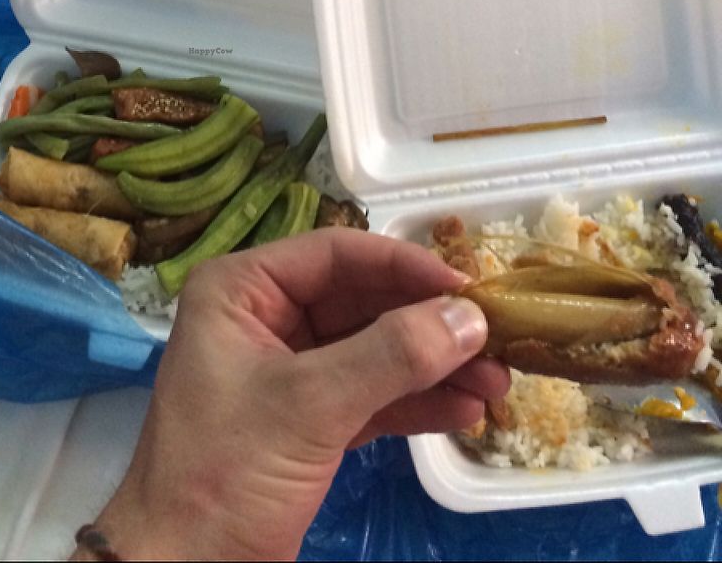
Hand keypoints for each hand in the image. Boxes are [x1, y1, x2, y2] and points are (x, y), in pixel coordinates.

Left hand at [77, 228, 508, 560]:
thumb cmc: (227, 469)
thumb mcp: (308, 405)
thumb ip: (390, 355)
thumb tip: (469, 317)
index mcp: (241, 290)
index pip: (333, 255)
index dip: (403, 265)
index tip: (467, 286)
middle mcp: (263, 318)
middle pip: (359, 301)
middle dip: (426, 322)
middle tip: (496, 336)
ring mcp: (286, 370)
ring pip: (371, 350)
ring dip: (432, 365)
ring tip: (498, 382)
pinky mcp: (306, 419)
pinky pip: (369, 394)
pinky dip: (413, 402)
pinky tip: (464, 410)